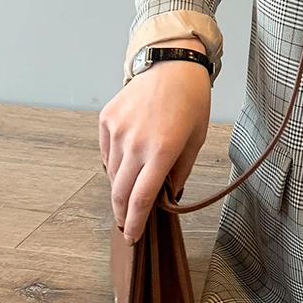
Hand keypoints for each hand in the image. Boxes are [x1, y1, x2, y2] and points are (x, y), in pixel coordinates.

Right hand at [99, 45, 210, 242]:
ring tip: (135, 183)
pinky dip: (115, 162)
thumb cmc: (192, 102)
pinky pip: (107, 152)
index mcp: (162, 151)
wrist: (172, 66)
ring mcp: (118, 131)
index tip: (132, 237)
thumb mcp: (196, 139)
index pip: (141, 199)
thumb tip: (167, 196)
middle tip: (127, 224)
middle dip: (123, 214)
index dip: (136, 223)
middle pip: (120, 193)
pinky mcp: (106, 120)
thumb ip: (181, 171)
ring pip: (112, 173)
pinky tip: (129, 158)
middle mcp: (136, 143)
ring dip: (121, 186)